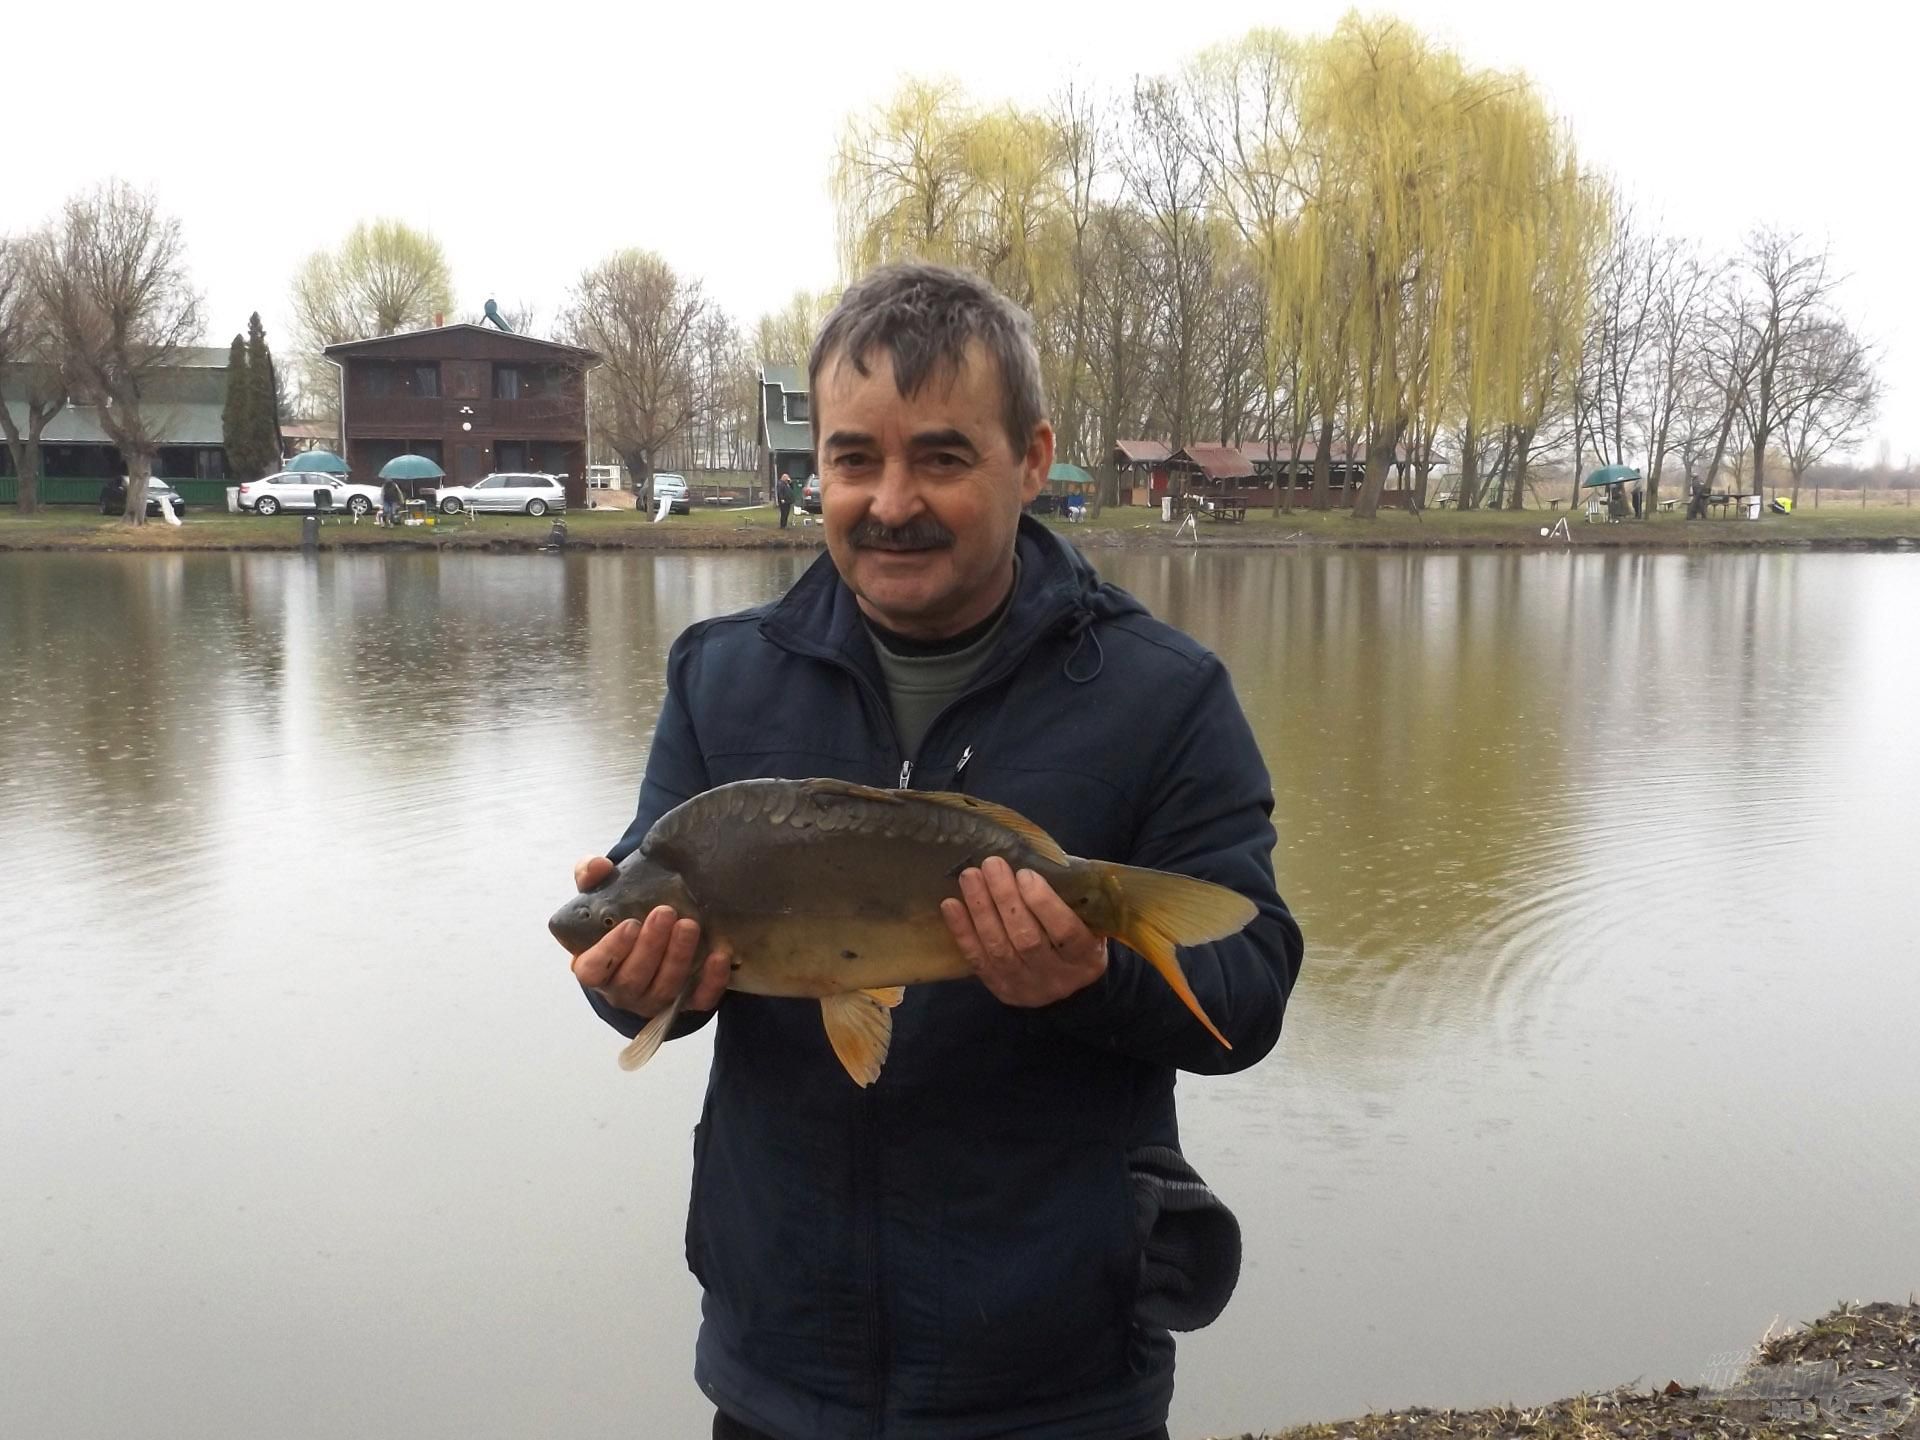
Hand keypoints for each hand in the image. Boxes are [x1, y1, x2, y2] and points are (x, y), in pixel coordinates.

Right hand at [568, 856, 730, 1018]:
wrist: (646, 936)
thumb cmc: (617, 919)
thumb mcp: (600, 897)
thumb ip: (592, 878)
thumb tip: (598, 865)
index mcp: (594, 968)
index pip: (594, 970)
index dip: (611, 950)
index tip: (630, 924)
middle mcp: (621, 990)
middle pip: (633, 980)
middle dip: (651, 947)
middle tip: (665, 913)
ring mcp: (653, 1000)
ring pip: (665, 989)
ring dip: (678, 958)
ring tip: (690, 926)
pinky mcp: (685, 1003)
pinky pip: (699, 999)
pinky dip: (711, 980)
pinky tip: (720, 955)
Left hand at [941, 855, 1106, 1007]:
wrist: (1067, 987)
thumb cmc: (1076, 939)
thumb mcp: (1088, 921)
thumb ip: (1068, 898)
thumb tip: (1034, 859)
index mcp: (1085, 957)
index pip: (1065, 932)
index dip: (1043, 903)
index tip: (1026, 873)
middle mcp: (1057, 977)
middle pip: (1027, 939)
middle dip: (1006, 899)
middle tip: (991, 865)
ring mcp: (1026, 986)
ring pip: (999, 948)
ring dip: (981, 909)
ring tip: (970, 876)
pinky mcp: (999, 988)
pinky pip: (977, 959)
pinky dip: (962, 931)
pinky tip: (950, 904)